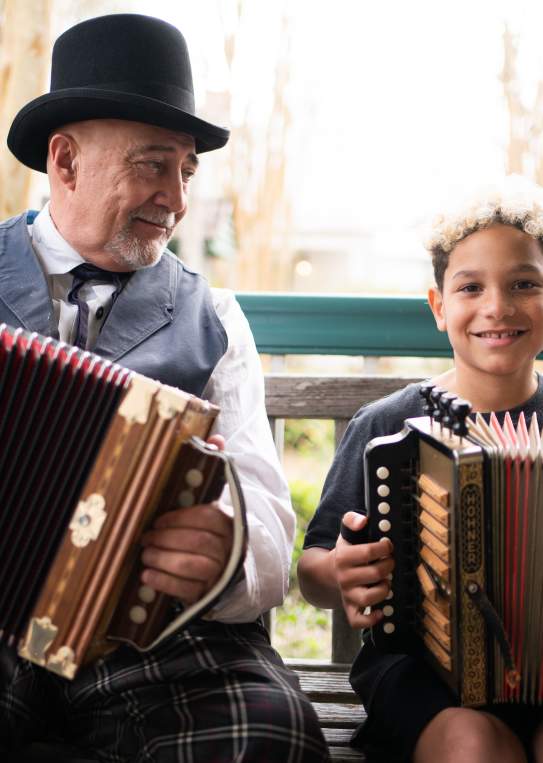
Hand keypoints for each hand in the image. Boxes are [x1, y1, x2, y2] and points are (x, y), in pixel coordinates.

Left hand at [140, 433, 233, 603]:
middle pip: (196, 542)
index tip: (157, 520)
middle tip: (144, 537)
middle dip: (165, 539)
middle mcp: (229, 548)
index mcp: (229, 522)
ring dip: (162, 560)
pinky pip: (185, 590)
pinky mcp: (208, 594)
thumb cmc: (210, 529)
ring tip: (145, 555)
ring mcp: (220, 572)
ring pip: (191, 566)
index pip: (206, 517)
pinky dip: (163, 582)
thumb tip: (216, 438)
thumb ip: (213, 469)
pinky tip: (147, 575)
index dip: (178, 519)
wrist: (226, 568)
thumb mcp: (212, 500)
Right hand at [334, 511, 393, 628]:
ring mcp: (347, 595)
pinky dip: (370, 619)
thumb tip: (363, 520)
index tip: (388, 545)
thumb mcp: (345, 533)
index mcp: (343, 557)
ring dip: (384, 589)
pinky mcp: (349, 609)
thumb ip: (352, 520)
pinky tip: (380, 612)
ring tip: (386, 581)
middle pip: (375, 574)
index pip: (369, 551)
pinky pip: (358, 621)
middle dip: (389, 566)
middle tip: (390, 562)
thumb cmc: (345, 552)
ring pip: (370, 598)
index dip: (384, 547)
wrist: (328, 573)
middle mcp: (344, 577)